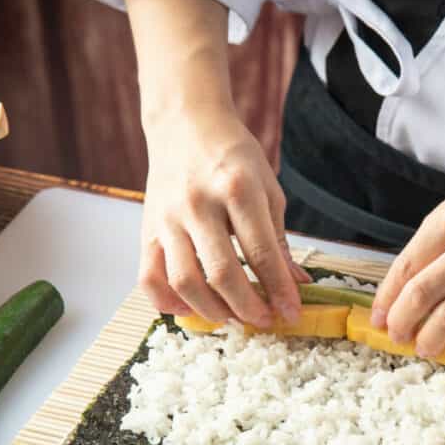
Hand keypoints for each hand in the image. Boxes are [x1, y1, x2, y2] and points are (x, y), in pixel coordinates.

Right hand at [138, 106, 308, 326]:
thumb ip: (279, 240)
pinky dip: (167, 302)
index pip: (262, 252)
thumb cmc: (233, 156)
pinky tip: (190, 308)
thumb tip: (297, 283)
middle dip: (248, 307)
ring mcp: (168, 218)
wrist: (185, 124)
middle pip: (222, 273)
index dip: (279, 290)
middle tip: (264, 320)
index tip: (292, 313)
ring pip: (184, 281)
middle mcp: (199, 204)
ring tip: (232, 317)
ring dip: (211, 311)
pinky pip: (149, 278)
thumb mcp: (267, 189)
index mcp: (237, 189)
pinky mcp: (146, 229)